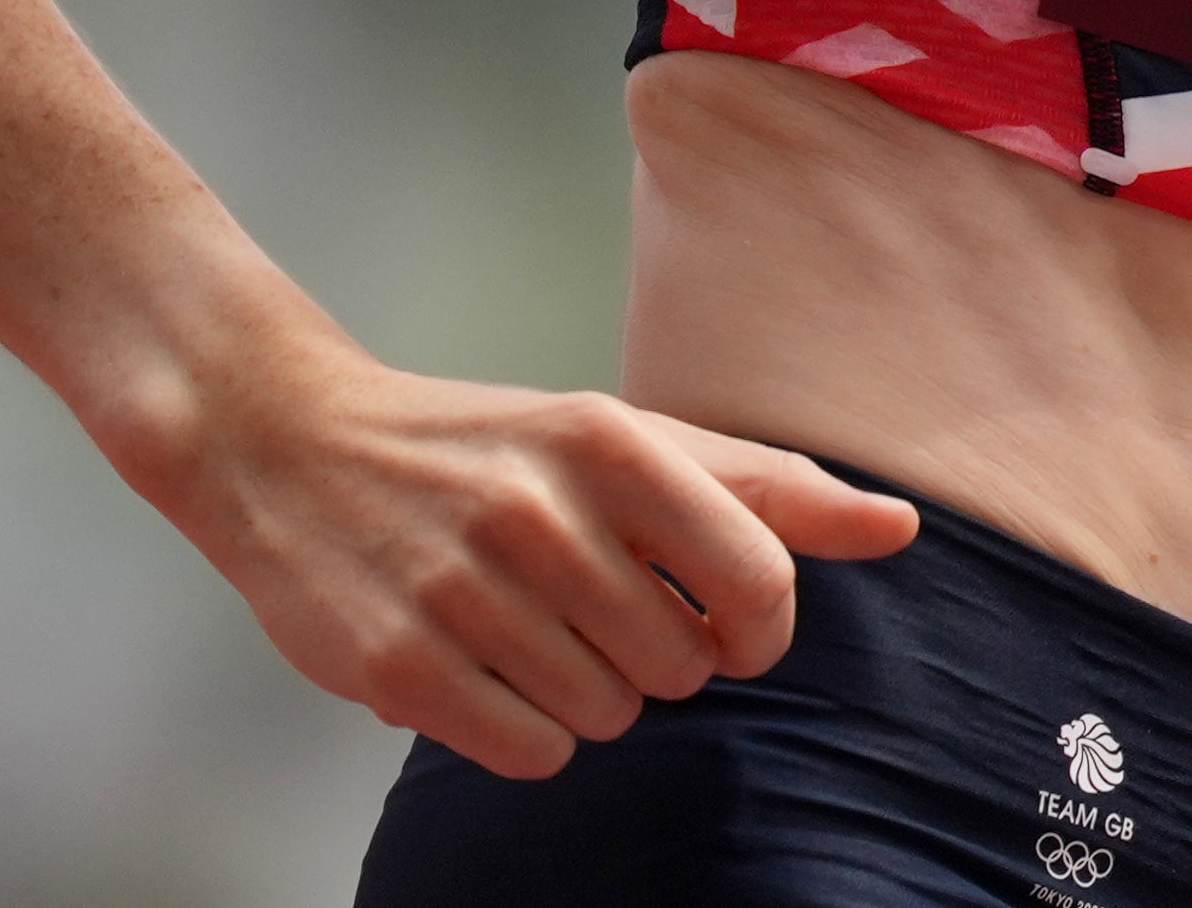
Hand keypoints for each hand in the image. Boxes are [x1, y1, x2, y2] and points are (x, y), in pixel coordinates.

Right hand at [137, 329, 919, 776]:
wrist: (289, 444)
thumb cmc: (492, 448)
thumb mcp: (632, 438)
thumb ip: (768, 489)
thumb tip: (902, 530)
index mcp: (616, 443)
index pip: (757, 585)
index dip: (758, 630)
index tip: (726, 626)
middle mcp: (542, 510)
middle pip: (682, 666)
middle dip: (657, 658)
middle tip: (593, 612)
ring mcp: (462, 588)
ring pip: (608, 717)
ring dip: (587, 695)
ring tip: (530, 631)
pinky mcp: (395, 663)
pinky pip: (530, 753)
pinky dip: (526, 734)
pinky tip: (486, 673)